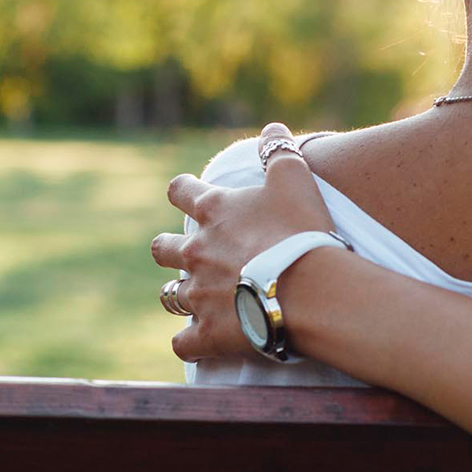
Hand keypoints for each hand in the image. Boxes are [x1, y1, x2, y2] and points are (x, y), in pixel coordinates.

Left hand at [149, 123, 334, 361]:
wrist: (308, 289)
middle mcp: (196, 252)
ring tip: (191, 297)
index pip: (181, 192)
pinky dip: (189, 342)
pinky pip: (184, 343)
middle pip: (163, 248)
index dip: (182, 191)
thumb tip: (271, 129)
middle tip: (182, 251)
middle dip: (168, 248)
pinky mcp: (207, 333)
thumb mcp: (296, 178)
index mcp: (214, 213)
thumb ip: (280, 151)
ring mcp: (198, 294)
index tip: (185, 193)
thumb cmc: (301, 231)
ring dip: (177, 294)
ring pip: (169, 296)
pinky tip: (198, 342)